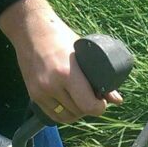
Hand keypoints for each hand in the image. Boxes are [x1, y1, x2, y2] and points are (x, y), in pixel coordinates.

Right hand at [0, 0, 123, 124]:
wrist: (29, 29)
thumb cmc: (60, 37)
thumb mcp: (83, 52)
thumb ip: (99, 77)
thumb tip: (118, 100)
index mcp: (67, 72)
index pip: (88, 105)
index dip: (99, 107)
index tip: (101, 101)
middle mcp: (52, 85)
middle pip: (78, 112)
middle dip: (88, 108)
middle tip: (93, 98)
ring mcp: (40, 91)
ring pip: (66, 117)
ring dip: (76, 113)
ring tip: (81, 101)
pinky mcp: (33, 95)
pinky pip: (53, 115)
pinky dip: (63, 114)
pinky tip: (69, 105)